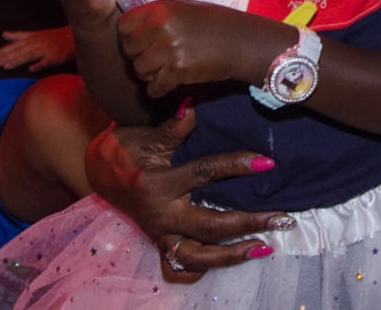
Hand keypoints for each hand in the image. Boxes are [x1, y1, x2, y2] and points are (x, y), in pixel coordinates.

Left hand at [0, 27, 76, 70]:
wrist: (76, 36)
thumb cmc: (55, 36)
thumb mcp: (36, 33)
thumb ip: (20, 35)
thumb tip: (4, 34)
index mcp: (32, 37)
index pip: (15, 45)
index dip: (3, 51)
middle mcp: (38, 43)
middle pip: (20, 50)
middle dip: (6, 56)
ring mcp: (47, 49)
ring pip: (30, 55)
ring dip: (18, 60)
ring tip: (6, 66)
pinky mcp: (56, 56)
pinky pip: (47, 61)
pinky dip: (39, 64)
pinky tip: (31, 69)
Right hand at [87, 108, 286, 278]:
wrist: (98, 171)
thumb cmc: (127, 149)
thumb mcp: (148, 136)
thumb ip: (174, 128)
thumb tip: (195, 109)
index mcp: (158, 183)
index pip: (204, 173)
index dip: (236, 166)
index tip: (267, 162)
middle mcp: (161, 214)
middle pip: (209, 225)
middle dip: (248, 223)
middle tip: (282, 219)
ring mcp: (161, 234)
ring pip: (198, 256)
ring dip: (233, 255)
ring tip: (265, 247)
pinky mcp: (161, 244)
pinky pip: (180, 267)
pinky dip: (202, 270)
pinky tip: (230, 260)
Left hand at [117, 0, 269, 96]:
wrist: (243, 41)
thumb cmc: (217, 23)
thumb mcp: (185, 9)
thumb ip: (159, 17)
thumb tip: (136, 29)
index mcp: (162, 9)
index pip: (124, 25)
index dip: (129, 35)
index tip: (141, 41)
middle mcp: (162, 27)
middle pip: (129, 49)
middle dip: (138, 56)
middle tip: (154, 58)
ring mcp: (169, 50)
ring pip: (139, 70)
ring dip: (149, 74)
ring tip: (164, 70)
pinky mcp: (178, 71)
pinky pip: (153, 87)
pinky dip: (159, 89)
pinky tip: (169, 82)